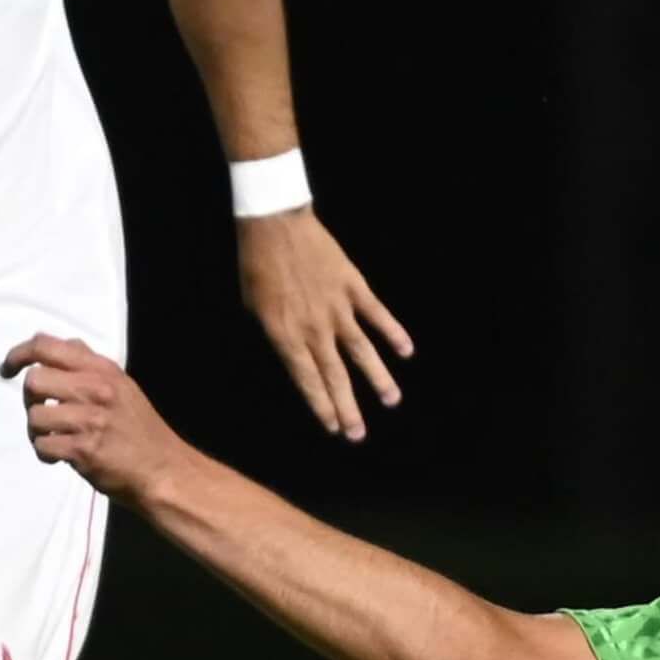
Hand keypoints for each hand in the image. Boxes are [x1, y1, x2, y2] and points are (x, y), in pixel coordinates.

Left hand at [5, 335, 191, 499]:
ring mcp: (90, 420)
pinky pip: (42, 446)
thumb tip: (60, 345)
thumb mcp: (122, 385)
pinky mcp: (84, 450)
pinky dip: (45, 453)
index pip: (46, 346)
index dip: (17, 355)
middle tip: (44, 412)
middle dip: (30, 400)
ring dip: (36, 431)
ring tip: (54, 438)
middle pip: (33, 381)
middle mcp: (96, 389)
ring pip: (34, 416)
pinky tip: (60, 456)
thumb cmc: (139, 428)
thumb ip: (90, 365)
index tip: (7, 369)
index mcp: (102, 369)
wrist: (163, 469)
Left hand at [238, 209, 413, 440]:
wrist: (275, 225)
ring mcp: (337, 308)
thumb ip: (276, 337)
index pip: (308, 381)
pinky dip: (393, 332)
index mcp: (285, 336)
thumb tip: (292, 360)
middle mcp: (314, 329)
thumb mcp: (253, 309)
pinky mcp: (353, 287)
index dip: (322, 406)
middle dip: (348, 407)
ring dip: (377, 378)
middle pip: (336, 375)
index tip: (334, 428)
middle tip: (359, 435)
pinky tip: (406, 351)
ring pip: (361, 351)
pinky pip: (377, 314)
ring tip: (391, 401)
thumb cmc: (256, 267)